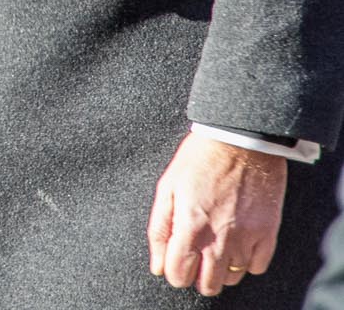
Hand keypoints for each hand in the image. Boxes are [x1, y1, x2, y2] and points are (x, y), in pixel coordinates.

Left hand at [148, 133, 286, 295]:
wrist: (241, 141)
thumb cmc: (199, 159)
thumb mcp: (167, 188)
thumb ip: (159, 229)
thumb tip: (157, 264)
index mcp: (190, 226)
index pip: (179, 275)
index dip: (173, 272)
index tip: (175, 262)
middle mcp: (219, 239)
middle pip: (208, 284)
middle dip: (197, 276)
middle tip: (195, 257)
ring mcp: (247, 238)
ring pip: (232, 278)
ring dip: (221, 269)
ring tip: (215, 246)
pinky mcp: (268, 234)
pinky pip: (257, 267)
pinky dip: (246, 261)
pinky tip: (237, 242)